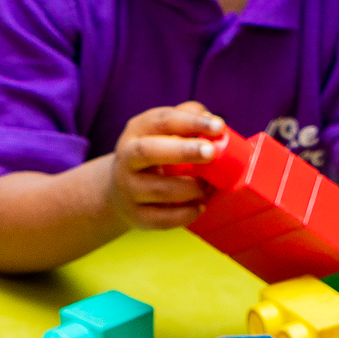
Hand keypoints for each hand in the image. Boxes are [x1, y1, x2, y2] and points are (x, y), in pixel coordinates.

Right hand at [111, 102, 225, 233]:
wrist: (119, 191)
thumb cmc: (154, 154)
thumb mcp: (163, 131)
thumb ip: (188, 119)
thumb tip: (216, 125)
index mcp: (137, 131)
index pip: (163, 121)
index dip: (192, 122)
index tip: (219, 127)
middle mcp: (127, 159)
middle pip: (148, 152)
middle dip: (183, 151)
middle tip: (211, 153)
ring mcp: (129, 189)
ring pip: (159, 189)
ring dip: (190, 187)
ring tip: (209, 186)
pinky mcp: (136, 216)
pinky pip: (162, 218)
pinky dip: (185, 214)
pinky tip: (200, 207)